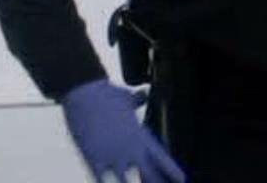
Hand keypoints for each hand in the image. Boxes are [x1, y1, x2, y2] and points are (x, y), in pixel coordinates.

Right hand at [60, 79, 184, 182]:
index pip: (160, 157)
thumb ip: (139, 99)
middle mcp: (128, 147)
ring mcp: (110, 153)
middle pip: (147, 172)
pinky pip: (100, 179)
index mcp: (139, 134)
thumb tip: (145, 92)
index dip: (171, 170)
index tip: (182, 179)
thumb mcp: (127, 97)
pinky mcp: (91, 157)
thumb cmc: (106, 93)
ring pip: (125, 181)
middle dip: (155, 182)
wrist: (84, 92)